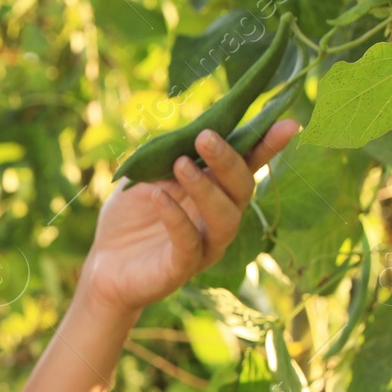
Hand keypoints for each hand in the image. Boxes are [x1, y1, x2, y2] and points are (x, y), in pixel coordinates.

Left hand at [79, 120, 299, 316]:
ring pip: (226, 218)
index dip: (268, 146)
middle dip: (228, 161)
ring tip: (180, 165)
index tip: (289, 123)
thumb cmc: (128, 218)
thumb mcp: (144, 177)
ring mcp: (205, 246)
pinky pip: (188, 243)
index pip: (247, 166)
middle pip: (243, 190)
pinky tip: (157, 196)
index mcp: (215, 192)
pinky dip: (176, 217)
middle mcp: (218, 219)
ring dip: (206, 188)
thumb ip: (168, 155)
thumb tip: (190, 130)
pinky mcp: (182, 269)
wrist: (102, 266)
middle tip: (205, 138)